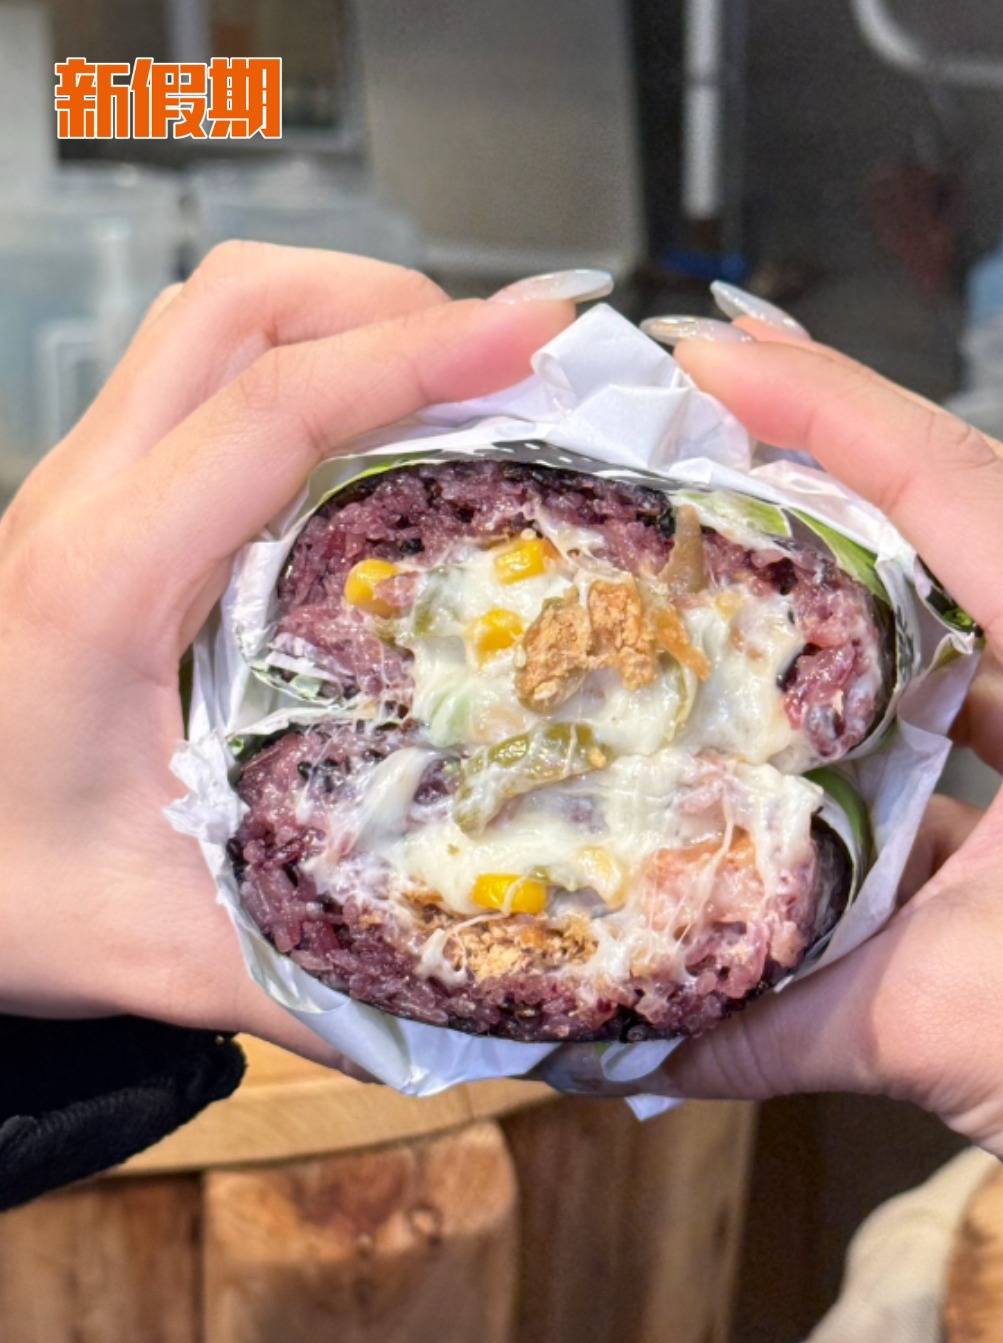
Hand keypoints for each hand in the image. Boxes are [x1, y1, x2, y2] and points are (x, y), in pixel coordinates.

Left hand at [0, 243, 571, 1070]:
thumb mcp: (163, 951)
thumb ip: (326, 982)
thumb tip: (487, 994)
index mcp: (100, 587)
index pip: (272, 411)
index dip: (414, 356)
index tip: (532, 337)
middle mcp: (81, 507)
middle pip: (233, 308)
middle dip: (388, 300)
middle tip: (508, 355)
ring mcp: (81, 494)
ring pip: (210, 323)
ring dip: (340, 316)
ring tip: (454, 374)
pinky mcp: (96, 510)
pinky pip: (201, 380)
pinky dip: (304, 366)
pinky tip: (371, 437)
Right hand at [544, 320, 1002, 1199]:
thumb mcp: (961, 1020)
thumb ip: (785, 1022)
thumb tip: (630, 1045)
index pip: (955, 486)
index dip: (826, 401)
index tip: (706, 352)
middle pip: (951, 514)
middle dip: (826, 447)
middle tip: (700, 403)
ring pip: (950, 617)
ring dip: (838, 584)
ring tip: (716, 550)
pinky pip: (954, 714)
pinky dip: (871, 711)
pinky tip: (787, 729)